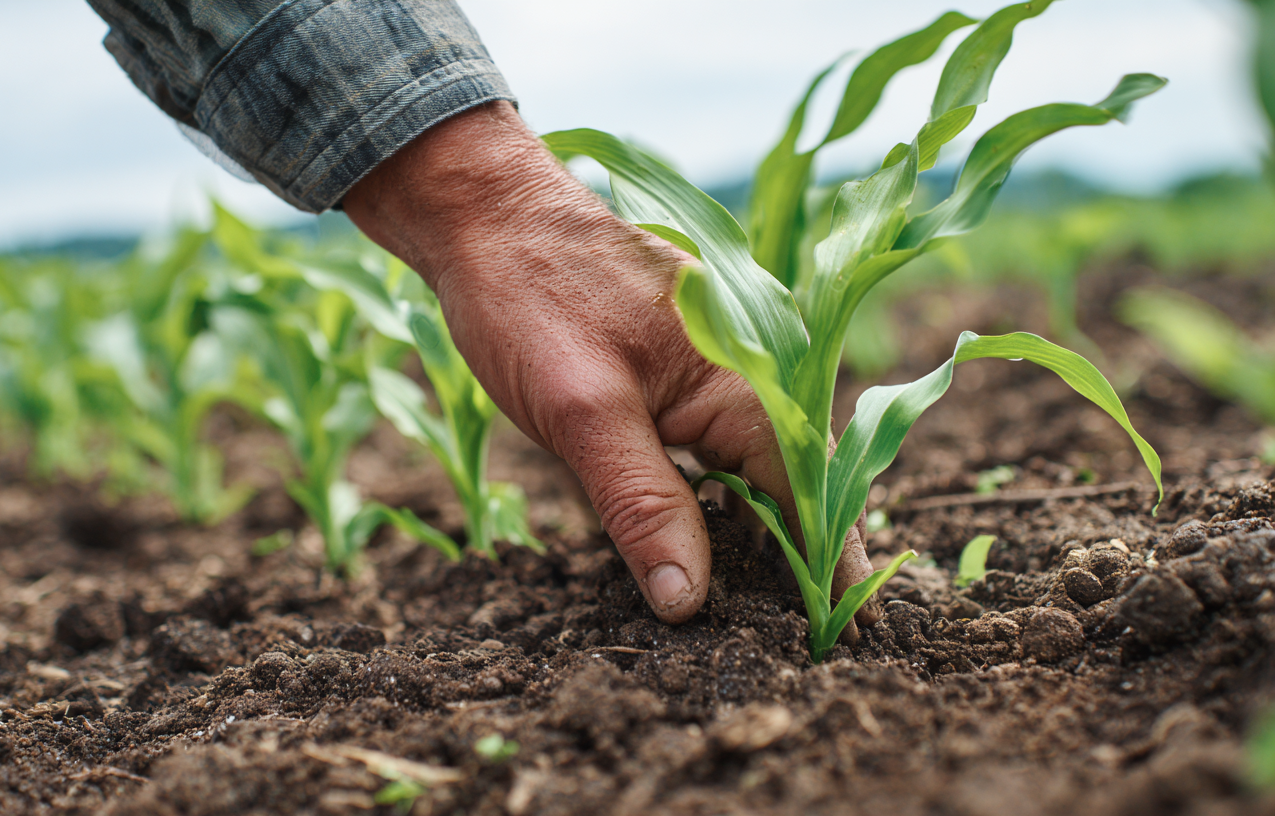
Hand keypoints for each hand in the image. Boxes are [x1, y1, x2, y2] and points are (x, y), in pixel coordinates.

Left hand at [343, 102, 874, 625]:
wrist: (482, 214)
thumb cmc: (531, 298)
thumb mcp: (583, 414)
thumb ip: (644, 505)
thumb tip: (689, 599)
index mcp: (746, 378)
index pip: (806, 493)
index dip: (821, 566)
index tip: (839, 633)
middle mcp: (746, 369)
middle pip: (787, 482)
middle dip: (790, 556)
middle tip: (791, 634)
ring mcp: (714, 365)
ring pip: (750, 464)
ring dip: (751, 528)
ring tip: (755, 600)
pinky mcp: (677, 368)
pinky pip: (714, 442)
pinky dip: (713, 491)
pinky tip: (698, 531)